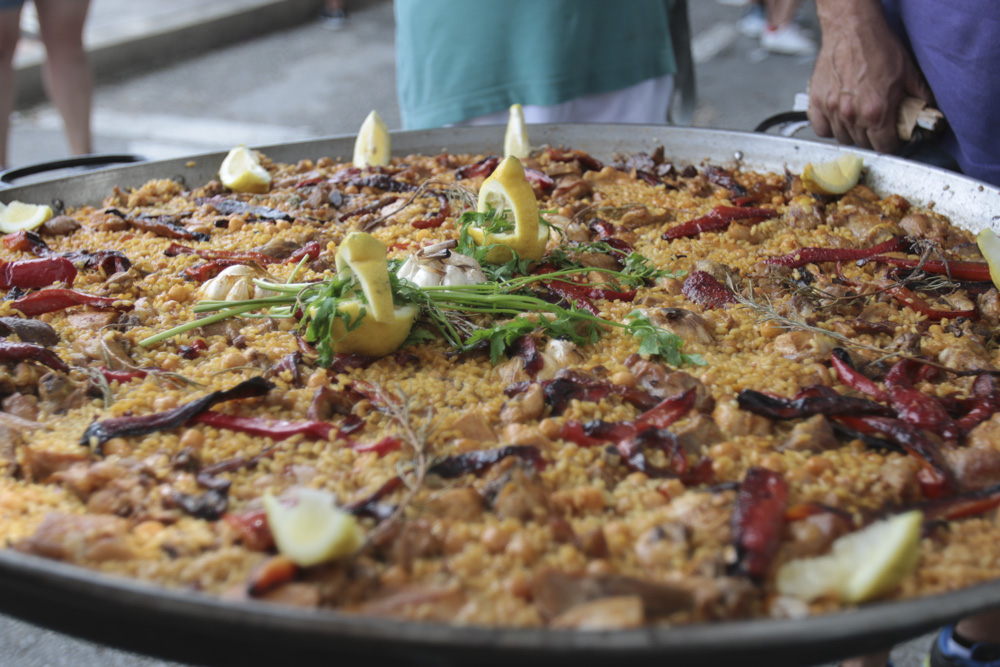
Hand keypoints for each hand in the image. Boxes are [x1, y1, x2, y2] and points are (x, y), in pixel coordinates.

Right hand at [808, 0, 931, 152]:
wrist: (853, 29)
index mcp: (877, 112)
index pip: (884, 146)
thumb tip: (927, 113)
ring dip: (852, 133)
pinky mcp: (817, 102)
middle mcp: (852, 115)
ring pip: (842, 138)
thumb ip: (920, 98)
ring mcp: (832, 110)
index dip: (891, 143)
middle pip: (863, 144)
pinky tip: (839, 118)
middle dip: (873, 137)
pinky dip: (830, 127)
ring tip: (859, 119)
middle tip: (878, 124)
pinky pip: (821, 129)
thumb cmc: (878, 47)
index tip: (892, 137)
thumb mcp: (909, 73)